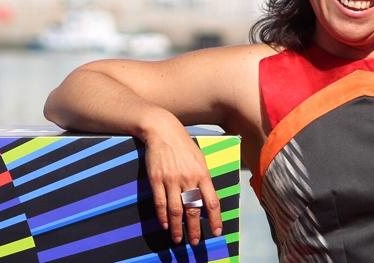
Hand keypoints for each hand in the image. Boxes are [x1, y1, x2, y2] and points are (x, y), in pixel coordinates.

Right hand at [144, 120, 221, 245]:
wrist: (163, 131)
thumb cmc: (184, 145)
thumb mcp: (200, 159)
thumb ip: (204, 178)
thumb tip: (207, 198)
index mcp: (202, 174)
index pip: (212, 201)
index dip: (215, 219)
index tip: (216, 232)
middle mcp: (188, 178)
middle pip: (193, 209)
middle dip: (195, 229)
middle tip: (194, 242)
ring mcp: (171, 180)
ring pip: (175, 210)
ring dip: (177, 227)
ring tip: (178, 239)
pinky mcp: (156, 179)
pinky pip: (160, 202)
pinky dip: (162, 217)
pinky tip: (165, 225)